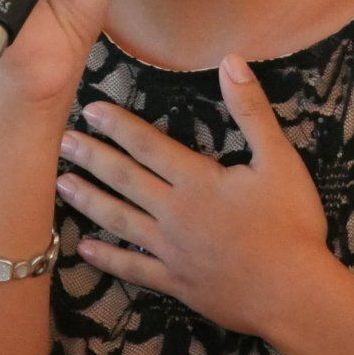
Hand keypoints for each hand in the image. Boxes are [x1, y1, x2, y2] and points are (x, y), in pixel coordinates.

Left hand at [54, 54, 330, 338]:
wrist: (292, 293)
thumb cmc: (291, 224)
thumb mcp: (279, 160)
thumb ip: (252, 110)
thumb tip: (231, 61)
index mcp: (197, 181)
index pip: (148, 145)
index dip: (118, 125)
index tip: (91, 110)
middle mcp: (174, 213)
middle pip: (125, 179)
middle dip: (92, 157)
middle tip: (61, 142)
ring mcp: (170, 251)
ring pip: (120, 221)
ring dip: (89, 200)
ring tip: (61, 184)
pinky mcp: (175, 283)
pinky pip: (133, 269)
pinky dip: (108, 259)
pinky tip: (85, 250)